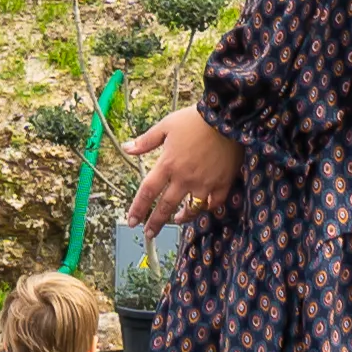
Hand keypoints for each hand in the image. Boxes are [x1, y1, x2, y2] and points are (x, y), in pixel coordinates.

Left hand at [122, 108, 240, 226]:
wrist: (226, 117)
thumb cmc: (194, 120)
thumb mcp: (166, 126)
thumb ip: (146, 141)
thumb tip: (126, 148)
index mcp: (168, 164)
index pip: (148, 192)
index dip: (138, 208)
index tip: (131, 221)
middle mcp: (184, 178)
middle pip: (166, 207)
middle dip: (156, 223)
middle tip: (149, 233)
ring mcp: (204, 183)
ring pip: (192, 209)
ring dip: (183, 218)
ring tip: (178, 220)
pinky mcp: (222, 183)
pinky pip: (214, 203)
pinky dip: (208, 208)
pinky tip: (203, 208)